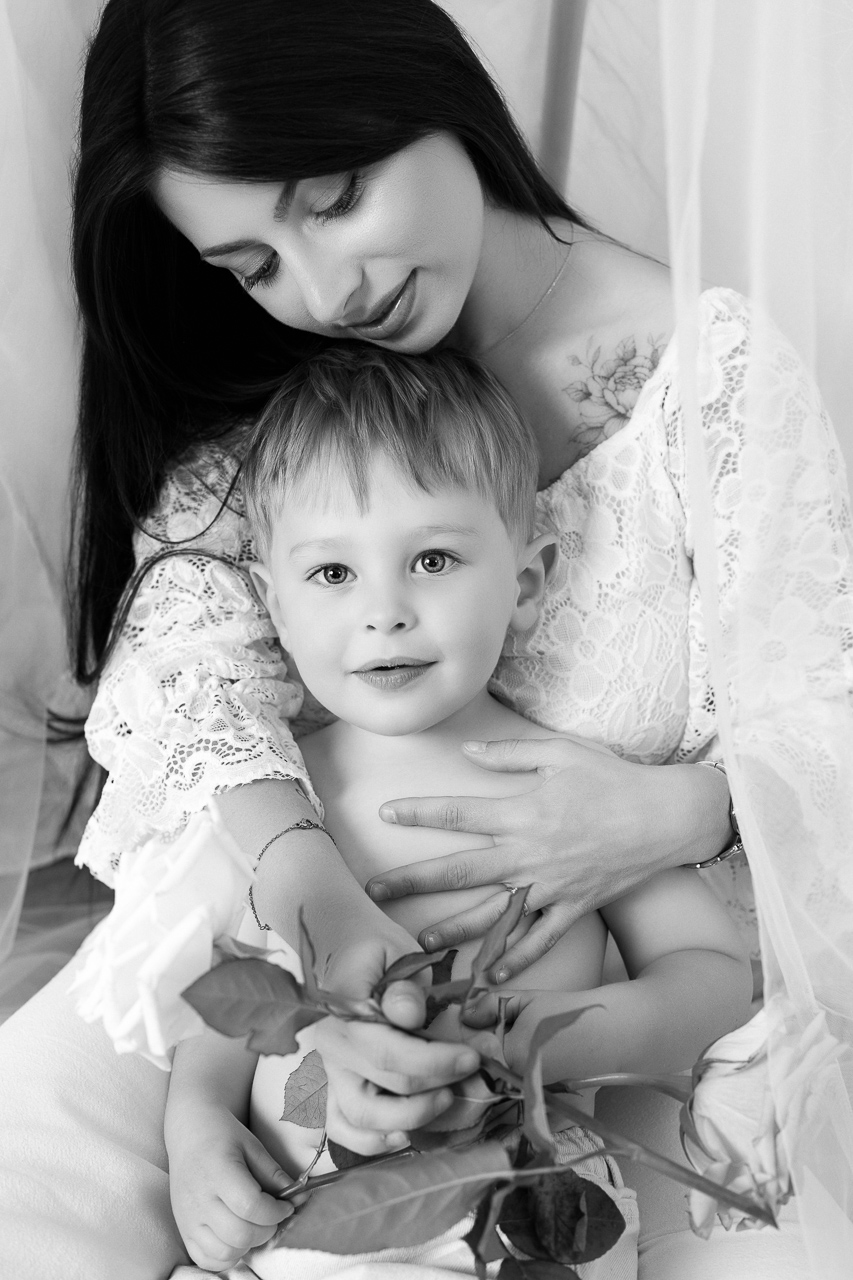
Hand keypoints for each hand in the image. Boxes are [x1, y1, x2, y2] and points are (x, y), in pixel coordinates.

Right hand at [167, 1100, 295, 1271]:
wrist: (189, 1132)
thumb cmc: (223, 1135)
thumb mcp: (252, 1146)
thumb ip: (274, 1174)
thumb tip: (299, 1198)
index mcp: (218, 1172)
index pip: (251, 1206)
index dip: (276, 1212)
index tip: (287, 1205)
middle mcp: (199, 1199)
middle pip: (239, 1233)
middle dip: (267, 1230)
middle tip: (274, 1217)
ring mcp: (188, 1218)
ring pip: (224, 1252)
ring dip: (248, 1244)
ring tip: (255, 1225)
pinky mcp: (183, 1229)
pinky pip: (206, 1258)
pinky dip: (227, 1256)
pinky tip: (237, 1237)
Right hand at [315, 937, 480, 1154]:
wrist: (345, 950)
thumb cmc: (376, 951)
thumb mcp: (394, 951)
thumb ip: (403, 985)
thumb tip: (410, 1014)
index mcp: (342, 1013)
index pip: (388, 1052)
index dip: (434, 1062)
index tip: (472, 1058)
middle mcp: (329, 1047)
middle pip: (381, 1087)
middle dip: (433, 1086)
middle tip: (469, 1071)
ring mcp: (327, 1071)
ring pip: (359, 1117)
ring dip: (408, 1118)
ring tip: (445, 1100)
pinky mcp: (332, 1086)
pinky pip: (342, 1128)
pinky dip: (370, 1142)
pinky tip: (405, 1135)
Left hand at [367, 736, 730, 981]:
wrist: (667, 817)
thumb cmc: (613, 778)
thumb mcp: (561, 752)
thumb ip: (510, 754)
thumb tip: (467, 752)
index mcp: (523, 811)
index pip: (457, 814)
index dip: (418, 813)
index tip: (385, 812)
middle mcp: (529, 853)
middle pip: (458, 871)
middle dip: (412, 881)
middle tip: (374, 890)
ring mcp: (551, 886)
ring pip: (492, 914)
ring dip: (452, 929)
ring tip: (420, 940)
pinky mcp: (574, 908)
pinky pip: (540, 940)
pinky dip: (516, 960)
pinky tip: (490, 976)